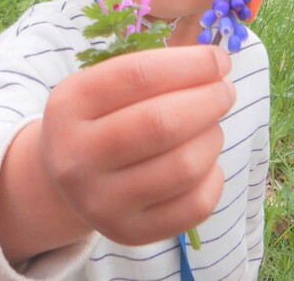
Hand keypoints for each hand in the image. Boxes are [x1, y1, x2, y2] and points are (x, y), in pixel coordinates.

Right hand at [0, 45, 234, 259]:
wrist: (68, 177)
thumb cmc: (101, 118)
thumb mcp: (105, 85)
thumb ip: (155, 71)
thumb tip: (215, 64)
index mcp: (70, 106)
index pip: (138, 76)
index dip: (190, 65)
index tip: (219, 60)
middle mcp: (77, 158)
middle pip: (163, 123)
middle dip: (209, 100)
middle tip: (224, 91)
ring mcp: (101, 202)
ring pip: (185, 166)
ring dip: (213, 137)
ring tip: (210, 126)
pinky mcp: (129, 233)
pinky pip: (195, 205)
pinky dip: (214, 177)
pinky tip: (206, 162)